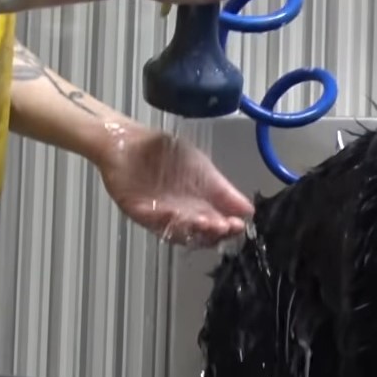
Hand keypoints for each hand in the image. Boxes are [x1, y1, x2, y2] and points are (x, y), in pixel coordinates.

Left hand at [96, 126, 254, 246]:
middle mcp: (182, 215)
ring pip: (180, 233)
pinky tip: (178, 214)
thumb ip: (223, 190)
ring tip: (207, 222)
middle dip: (214, 232)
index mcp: (199, 207)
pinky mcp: (139, 212)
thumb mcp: (202, 168)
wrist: (129, 141)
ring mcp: (161, 216)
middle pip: (201, 235)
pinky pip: (155, 223)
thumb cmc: (166, 152)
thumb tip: (248, 210)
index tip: (239, 224)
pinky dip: (167, 221)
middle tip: (224, 226)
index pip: (218, 226)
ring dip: (194, 229)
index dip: (229, 227)